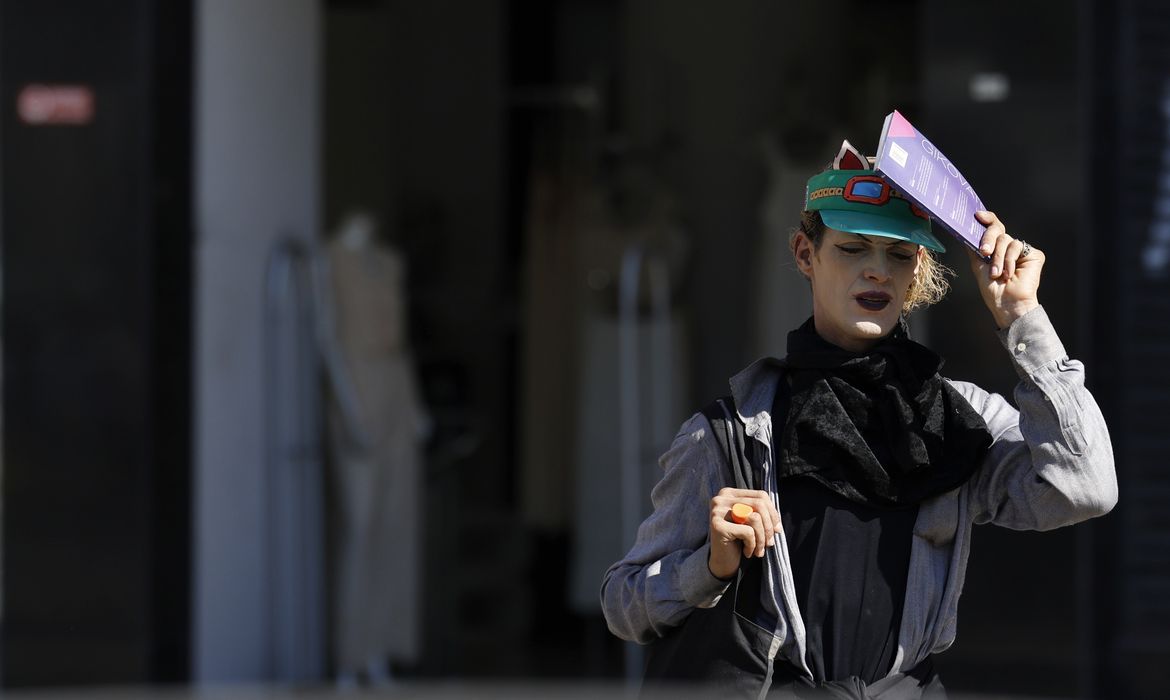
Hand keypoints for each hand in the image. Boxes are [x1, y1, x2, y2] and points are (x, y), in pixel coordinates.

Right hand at [708, 488, 780, 579]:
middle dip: (769, 527)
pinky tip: (747, 552)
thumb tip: (778, 525)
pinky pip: (748, 532)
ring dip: (762, 538)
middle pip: (759, 504)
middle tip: (770, 543)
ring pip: (755, 518)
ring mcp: (717, 511)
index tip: (776, 530)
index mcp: (729, 493)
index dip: (773, 513)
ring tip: (759, 550)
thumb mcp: (750, 523)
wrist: (721, 561)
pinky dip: (752, 545)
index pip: (760, 495)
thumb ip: (762, 514)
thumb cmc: (738, 540)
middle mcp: (721, 499)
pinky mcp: (717, 525)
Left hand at [967, 210, 1043, 328]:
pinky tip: (1009, 273)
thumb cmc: (993, 290)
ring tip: (996, 274)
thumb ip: (973, 248)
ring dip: (998, 258)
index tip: (978, 215)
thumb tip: (964, 231)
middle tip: (984, 252)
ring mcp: (1021, 250)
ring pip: (1006, 240)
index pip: (992, 228)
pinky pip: (1017, 247)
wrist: (1007, 303)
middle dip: (988, 240)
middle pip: (998, 230)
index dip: (987, 219)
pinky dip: (1009, 260)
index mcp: (995, 248)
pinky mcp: (1033, 254)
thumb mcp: (978, 266)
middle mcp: (1008, 247)